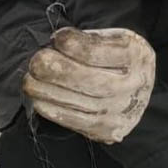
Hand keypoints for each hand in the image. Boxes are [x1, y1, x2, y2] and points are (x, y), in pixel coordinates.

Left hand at [22, 27, 154, 143]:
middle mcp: (135, 85)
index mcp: (137, 55)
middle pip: (96, 82)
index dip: (80, 46)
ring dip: (50, 92)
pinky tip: (38, 101)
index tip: (57, 38)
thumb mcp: (109, 38)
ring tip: (30, 81)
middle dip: (61, 72)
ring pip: (84, 104)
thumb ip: (86, 40)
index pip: (107, 52)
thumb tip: (54, 45)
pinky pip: (78, 122)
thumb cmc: (113, 57)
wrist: (132, 87)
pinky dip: (55, 112)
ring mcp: (123, 111)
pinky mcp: (108, 130)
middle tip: (37, 61)